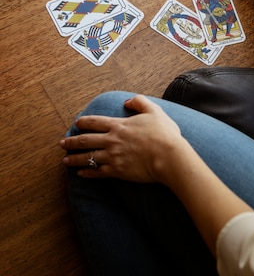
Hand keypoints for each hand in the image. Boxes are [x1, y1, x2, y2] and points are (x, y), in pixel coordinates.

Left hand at [60, 94, 183, 181]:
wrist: (169, 156)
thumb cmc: (164, 134)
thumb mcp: (154, 111)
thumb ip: (139, 102)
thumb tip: (127, 101)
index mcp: (119, 125)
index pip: (94, 122)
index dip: (83, 122)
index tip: (76, 124)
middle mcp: (111, 141)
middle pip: (84, 140)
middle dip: (70, 142)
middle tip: (61, 144)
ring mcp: (113, 157)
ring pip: (87, 158)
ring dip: (74, 159)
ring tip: (65, 161)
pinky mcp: (117, 171)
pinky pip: (97, 173)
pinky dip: (87, 173)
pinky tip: (81, 174)